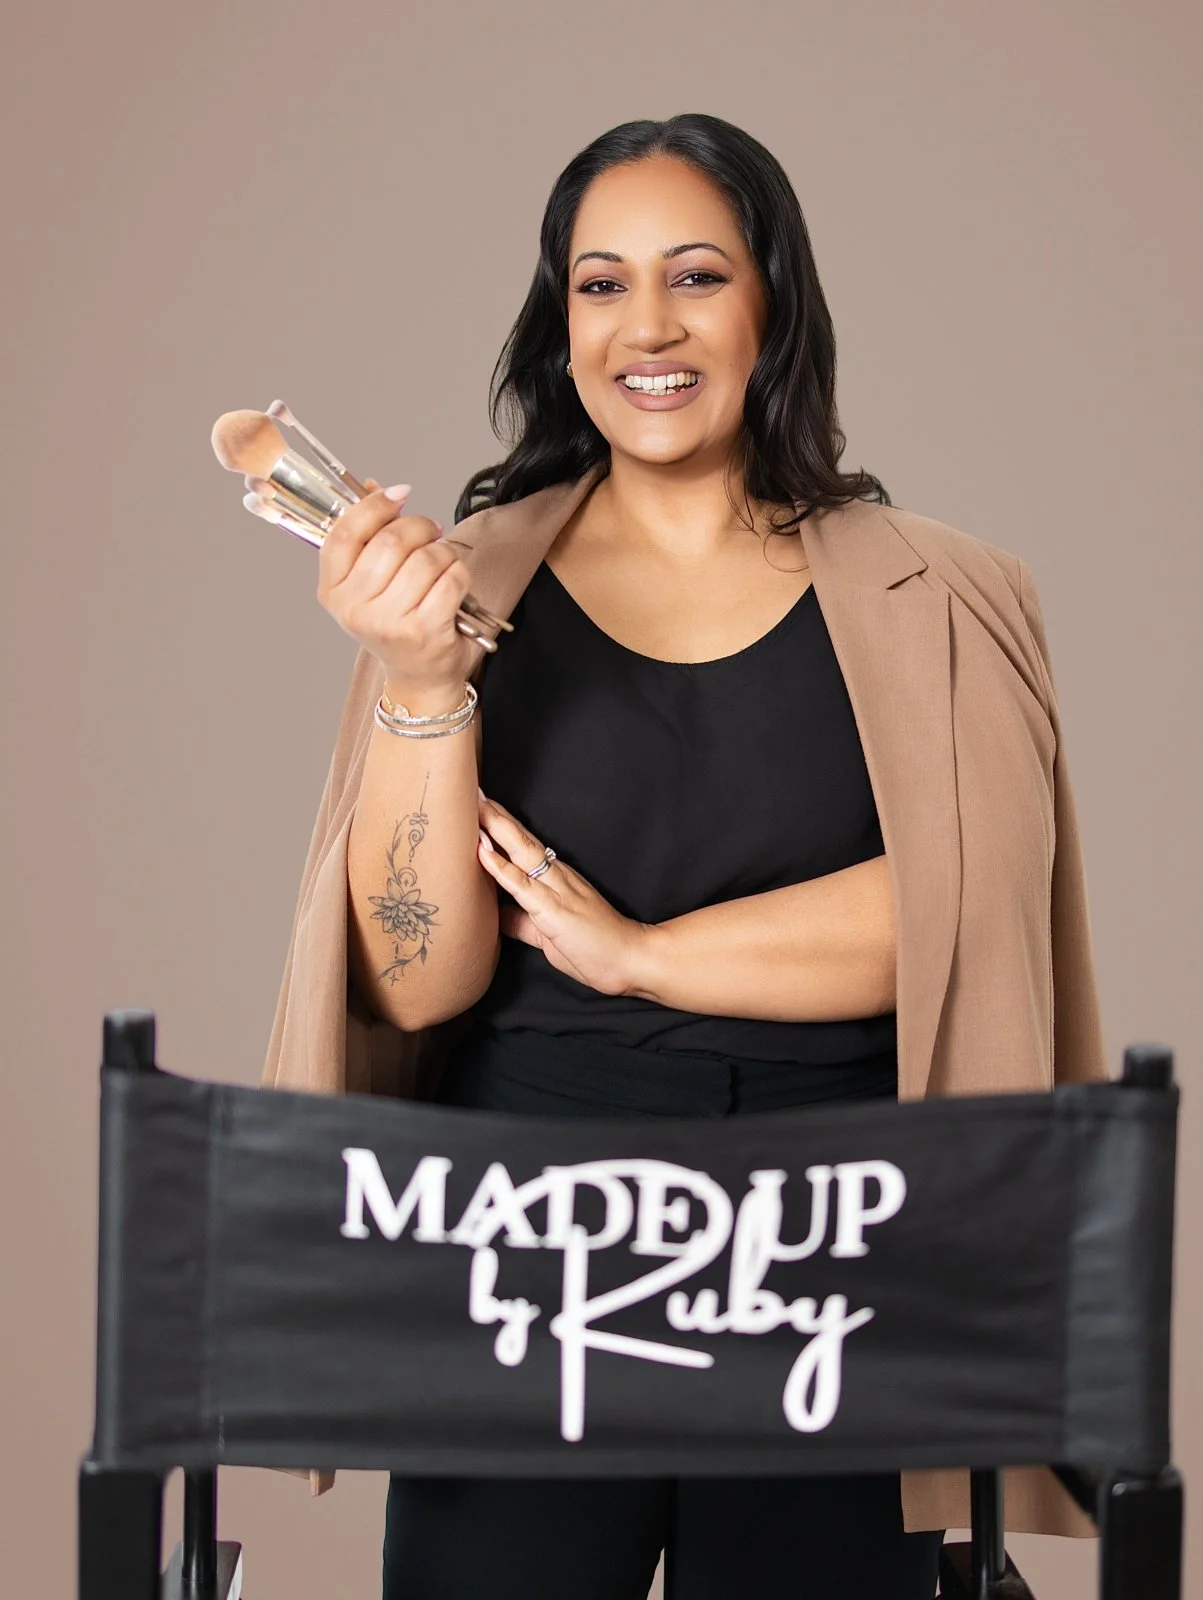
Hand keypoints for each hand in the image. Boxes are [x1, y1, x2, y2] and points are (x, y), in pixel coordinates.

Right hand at [315, 476, 482, 693]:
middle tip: (431, 530)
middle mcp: (354, 609)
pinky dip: (458, 572)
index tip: (399, 494)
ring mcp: (388, 622)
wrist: (419, 676)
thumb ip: (368, 537)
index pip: (345, 533)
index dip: (374, 506)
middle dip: (418, 526)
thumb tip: (376, 486)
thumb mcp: (369, 585)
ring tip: (442, 560)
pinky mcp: (423, 630)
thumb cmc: (395, 623)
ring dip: (442, 551)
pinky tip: (453, 581)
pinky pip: (450, 578)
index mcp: (331, 592)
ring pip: (424, 558)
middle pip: (390, 541)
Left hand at [476, 793, 653, 996]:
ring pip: (521, 851)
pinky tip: (483, 849)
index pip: (525, 847)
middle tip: (472, 791)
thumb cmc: (595, 948)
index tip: (482, 807)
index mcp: (557, 880)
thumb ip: (522, 923)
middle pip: (521, 839)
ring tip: (474, 806)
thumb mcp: (548, 935)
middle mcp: (557, 877)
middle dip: (495, 816)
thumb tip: (497, 916)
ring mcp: (556, 890)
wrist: (631, 959)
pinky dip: (500, 866)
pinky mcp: (553, 909)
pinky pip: (521, 885)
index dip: (503, 827)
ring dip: (496, 828)